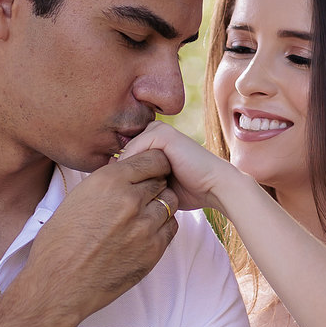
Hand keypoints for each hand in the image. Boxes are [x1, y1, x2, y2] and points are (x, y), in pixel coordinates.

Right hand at [27, 152, 177, 322]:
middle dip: (155, 184)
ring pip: (170, 203)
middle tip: (143, 194)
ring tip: (142, 215)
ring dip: (160, 205)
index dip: (153, 163)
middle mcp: (130, 200)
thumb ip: (107, 184)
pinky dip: (162, 226)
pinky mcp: (153, 250)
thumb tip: (126, 174)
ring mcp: (145, 227)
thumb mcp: (78, 197)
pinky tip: (145, 231)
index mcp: (109, 181)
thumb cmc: (60, 242)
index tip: (150, 169)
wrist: (58, 284)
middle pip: (162, 180)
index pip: (152, 159)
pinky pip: (171, 228)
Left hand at [120, 125, 235, 214]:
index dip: (118, 177)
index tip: (115, 196)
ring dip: (123, 173)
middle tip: (115, 195)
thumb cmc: (190, 191)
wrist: (215, 187)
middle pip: (123, 154)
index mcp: (153, 142)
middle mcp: (154, 132)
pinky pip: (135, 150)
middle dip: (117, 175)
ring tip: (122, 193)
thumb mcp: (159, 187)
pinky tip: (134, 185)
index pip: (125, 157)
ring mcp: (158, 130)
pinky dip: (131, 168)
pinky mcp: (163, 133)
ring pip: (127, 152)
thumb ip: (140, 182)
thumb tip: (111, 186)